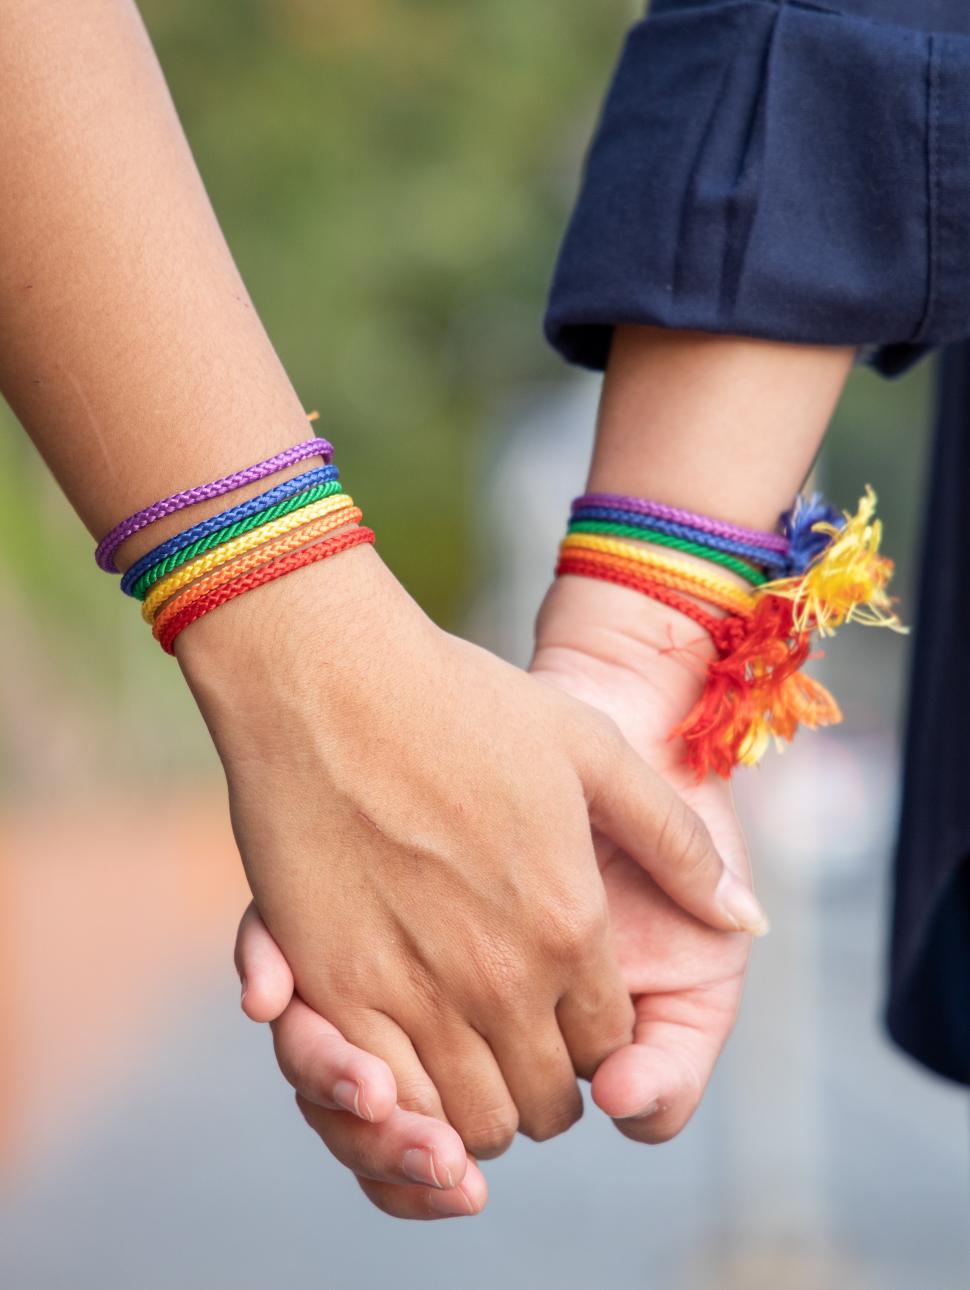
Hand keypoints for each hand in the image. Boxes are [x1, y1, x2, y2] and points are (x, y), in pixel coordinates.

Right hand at [183, 548, 750, 1169]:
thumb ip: (677, 843)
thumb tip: (746, 918)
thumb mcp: (594, 750)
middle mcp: (501, 979)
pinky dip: (402, 1106)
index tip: (572, 1018)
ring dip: (475, 1109)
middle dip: (543, 1088)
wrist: (331, 679)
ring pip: (467, 1123)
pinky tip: (402, 1063)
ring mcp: (412, 990)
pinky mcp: (331, 988)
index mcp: (572, 927)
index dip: (598, 1047)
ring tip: (464, 1057)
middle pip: (541, 1106)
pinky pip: (383, 1103)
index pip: (607, 1049)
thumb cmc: (463, 703)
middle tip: (520, 1045)